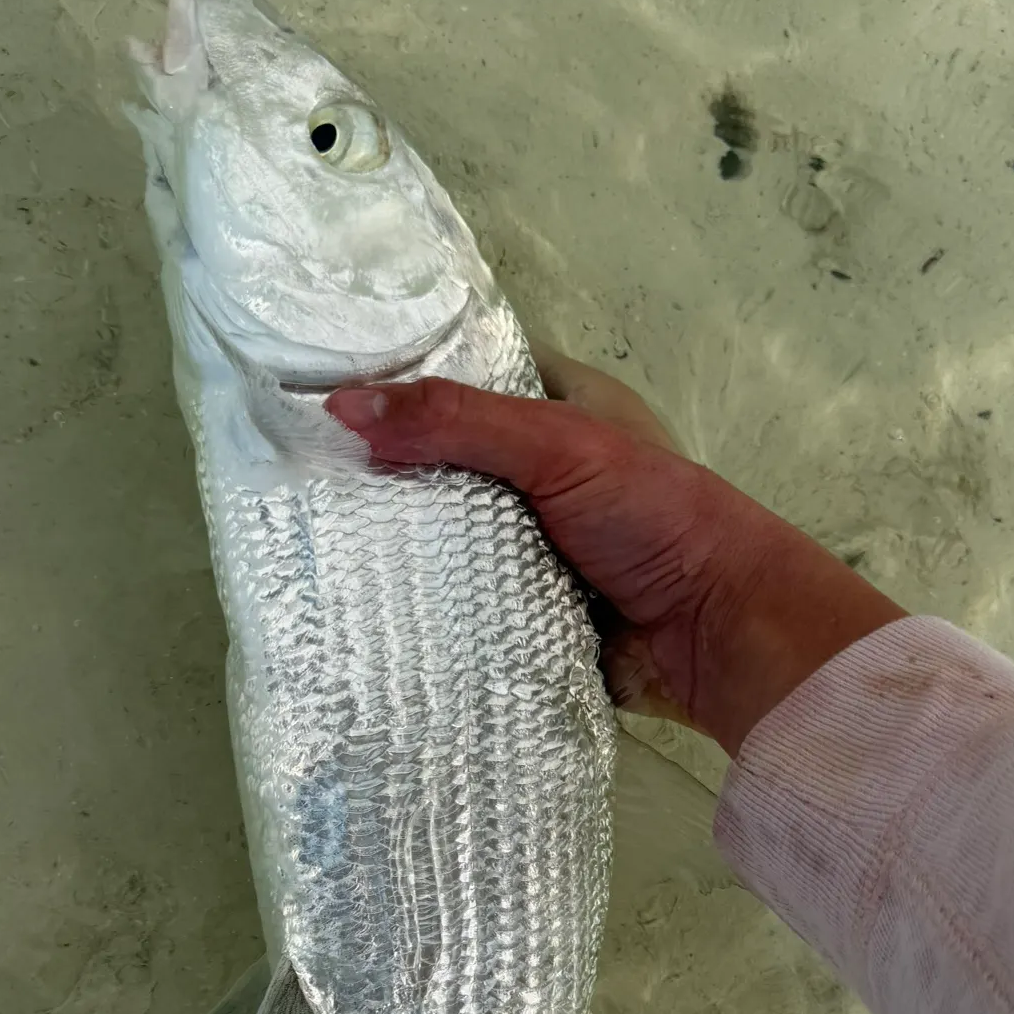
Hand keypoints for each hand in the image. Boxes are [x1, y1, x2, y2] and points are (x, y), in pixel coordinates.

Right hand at [326, 347, 904, 756]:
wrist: (718, 635)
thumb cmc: (654, 516)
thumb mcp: (558, 446)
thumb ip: (456, 422)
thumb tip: (341, 407)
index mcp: (559, 410)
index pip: (465, 378)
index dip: (400, 381)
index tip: (320, 389)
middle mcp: (539, 474)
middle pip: (443, 461)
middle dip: (382, 470)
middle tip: (295, 472)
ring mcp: (529, 546)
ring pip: (445, 534)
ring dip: (396, 543)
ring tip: (304, 536)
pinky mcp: (523, 608)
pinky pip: (458, 598)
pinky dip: (421, 602)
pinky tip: (354, 602)